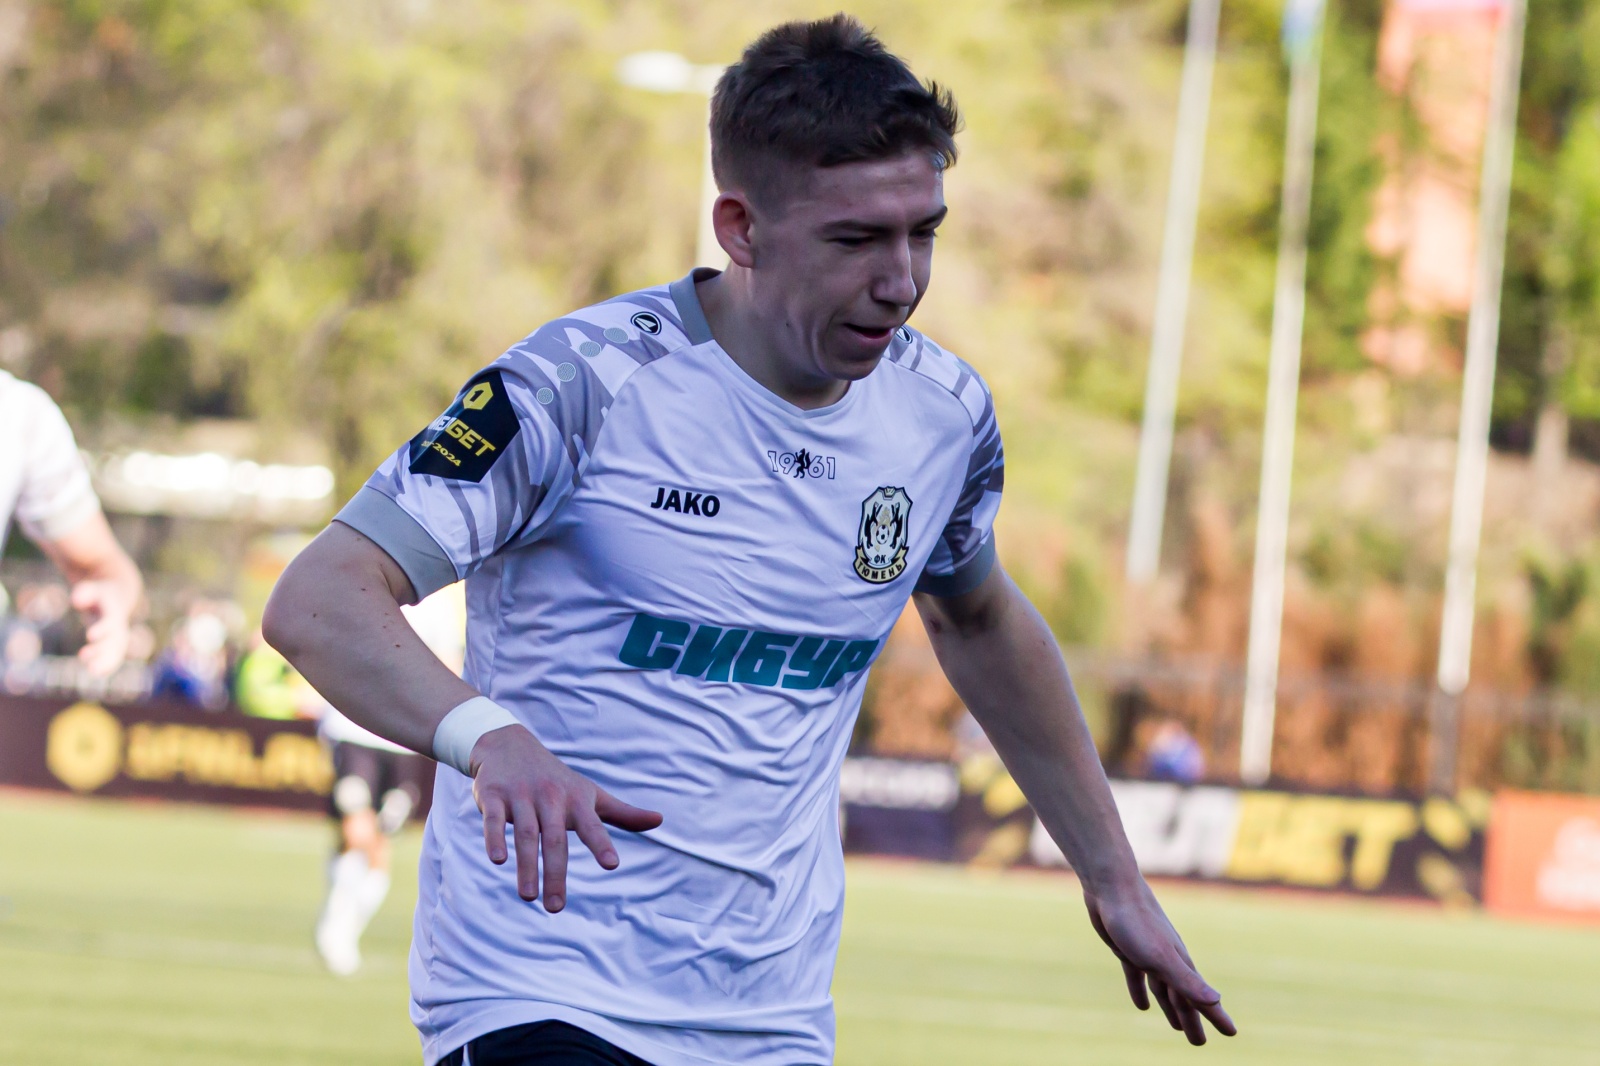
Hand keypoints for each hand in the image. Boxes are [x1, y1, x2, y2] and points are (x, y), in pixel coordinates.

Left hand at [70, 578, 135, 676]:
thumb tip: (76, 600)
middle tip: (86, 659)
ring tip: (93, 672)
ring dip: (106, 661)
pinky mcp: (115, 643)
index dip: (102, 628)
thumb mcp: (92, 589)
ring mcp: (118, 635)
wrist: (120, 596)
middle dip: (103, 650)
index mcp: (114, 611)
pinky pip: (114, 656)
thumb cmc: (99, 593)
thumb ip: (84, 593)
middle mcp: (119, 625)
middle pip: (115, 640)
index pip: (110, 621)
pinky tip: (98, 674)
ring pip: (116, 651)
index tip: (90, 636)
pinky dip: (108, 665)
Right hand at [468, 724, 662, 911]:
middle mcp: (550, 798)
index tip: (612, 865)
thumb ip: (622, 813)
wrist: (510, 745)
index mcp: (576, 801)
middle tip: (555, 908)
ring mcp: (521, 796)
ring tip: (529, 897)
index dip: (602, 844)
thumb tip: (660, 820)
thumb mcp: (590, 794)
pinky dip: (494, 838)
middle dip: (555, 874)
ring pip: (525, 834)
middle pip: (555, 839)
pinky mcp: (493, 796)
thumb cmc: (557, 779)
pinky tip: (498, 860)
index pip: (592, 825)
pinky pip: (493, 820)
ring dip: (526, 866)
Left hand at [1085, 884, 1235, 1044]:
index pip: (1202, 998)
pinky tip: (1141, 1006)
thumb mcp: (1161, 957)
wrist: (1111, 886)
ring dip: (1170, 1008)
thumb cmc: (1137, 922)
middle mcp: (1168, 961)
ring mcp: (1148, 954)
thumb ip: (1187, 980)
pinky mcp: (1127, 949)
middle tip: (1199, 1042)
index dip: (1216, 1017)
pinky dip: (1140, 991)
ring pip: (1162, 989)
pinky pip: (1137, 976)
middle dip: (1192, 1019)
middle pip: (1182, 998)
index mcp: (1179, 965)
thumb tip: (1216, 1001)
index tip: (1231, 1033)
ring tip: (1177, 1028)